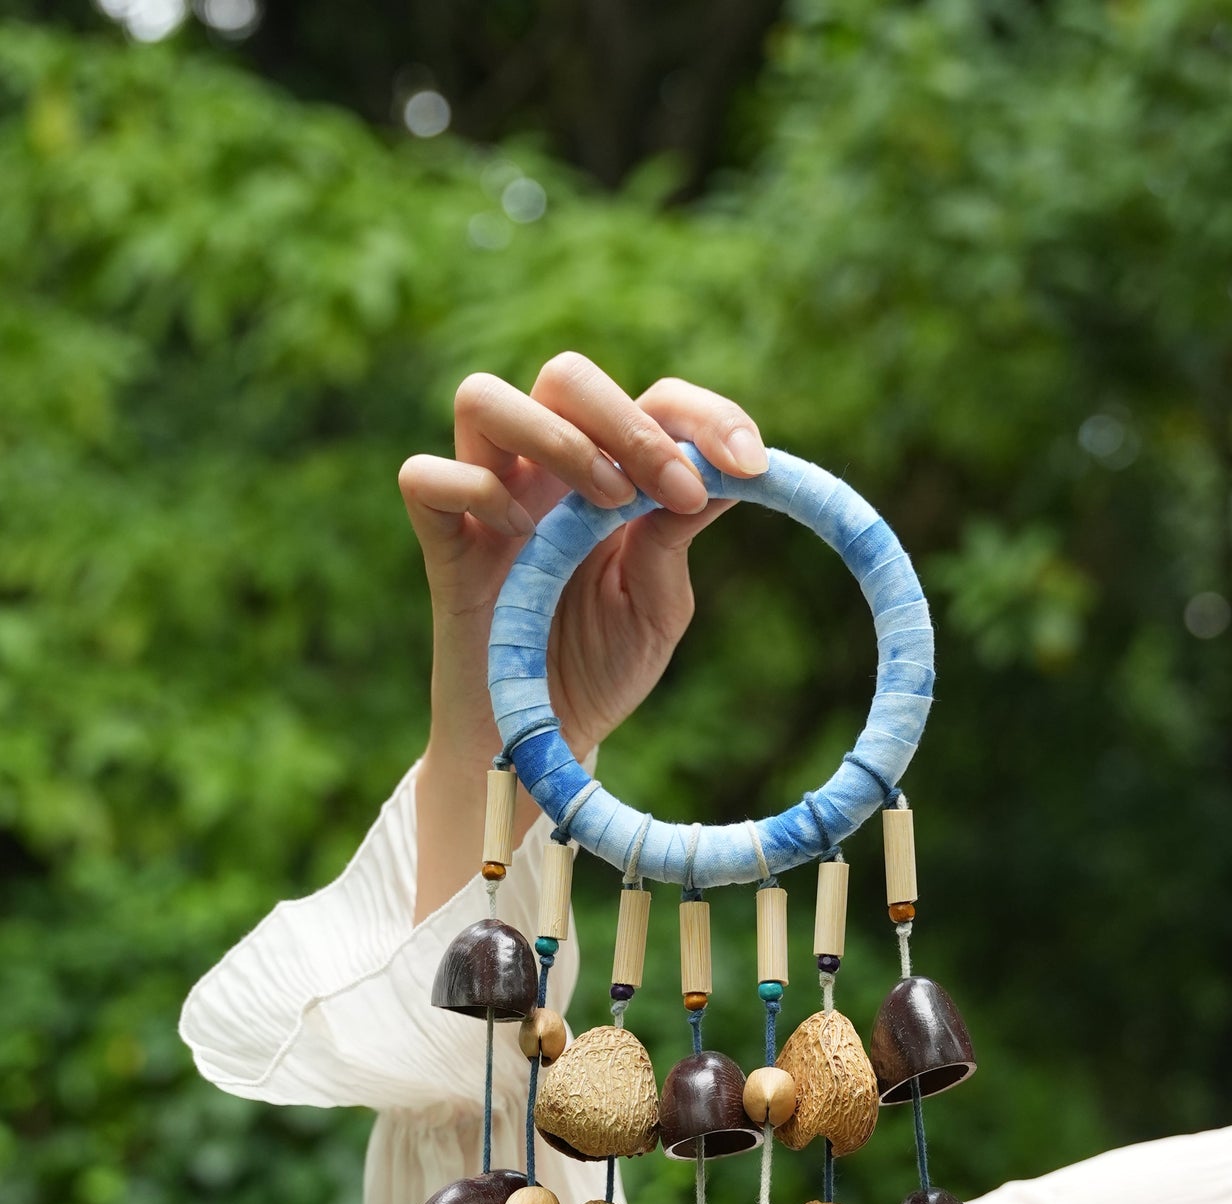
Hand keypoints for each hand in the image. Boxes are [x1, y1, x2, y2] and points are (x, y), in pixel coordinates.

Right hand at [400, 355, 766, 917]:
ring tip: (606, 504)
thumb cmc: (598, 669)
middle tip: (674, 490)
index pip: (651, 401)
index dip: (703, 415)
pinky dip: (473, 490)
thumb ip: (676, 539)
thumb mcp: (658, 607)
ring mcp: (486, 501)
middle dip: (629, 419)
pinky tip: (517, 536)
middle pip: (565, 375)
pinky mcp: (440, 545)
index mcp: (607, 476)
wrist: (540, 742)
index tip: (749, 464)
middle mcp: (543, 471)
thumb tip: (728, 473)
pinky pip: (425, 478)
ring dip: (556, 437)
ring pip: (482, 397)